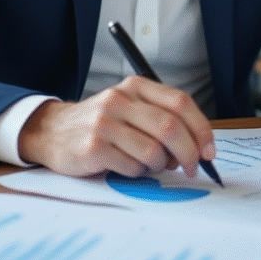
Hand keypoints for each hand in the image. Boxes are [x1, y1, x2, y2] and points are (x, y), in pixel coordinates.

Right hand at [16, 75, 216, 179]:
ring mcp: (105, 123)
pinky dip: (138, 173)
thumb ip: (161, 117)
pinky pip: (132, 167)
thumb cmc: (101, 123)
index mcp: (136, 86)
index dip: (201, 129)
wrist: (52, 131)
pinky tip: (127, 166)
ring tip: (151, 165)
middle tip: (191, 168)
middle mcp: (120, 99)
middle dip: (189, 153)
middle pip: (171, 127)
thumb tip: (199, 145)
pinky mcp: (93, 147)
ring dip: (160, 166)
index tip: (209, 151)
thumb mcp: (130, 107)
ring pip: (153, 151)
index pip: (181, 103)